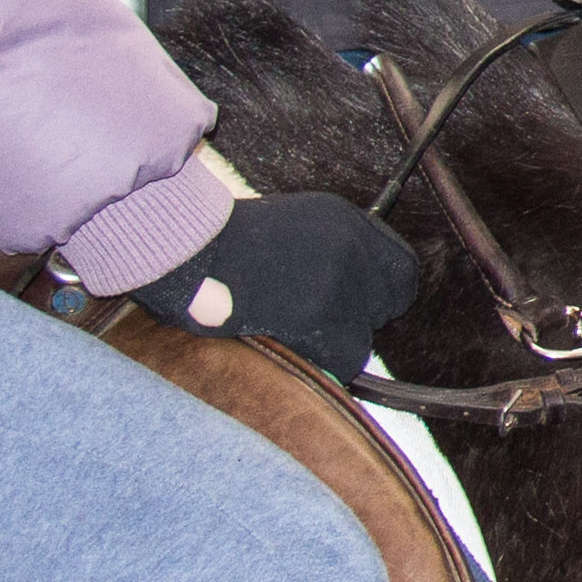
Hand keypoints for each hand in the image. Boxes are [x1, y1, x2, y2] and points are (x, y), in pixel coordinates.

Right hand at [127, 193, 419, 378]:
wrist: (180, 250)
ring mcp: (338, 278)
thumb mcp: (289, 228)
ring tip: (287, 329)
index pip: (401, 268)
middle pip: (390, 304)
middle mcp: (351, 245)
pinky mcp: (319, 312)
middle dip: (358, 320)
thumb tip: (354, 294)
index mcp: (345, 219)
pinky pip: (342, 358)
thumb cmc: (219, 247)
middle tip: (314, 322)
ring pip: (363, 337)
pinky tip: (283, 342)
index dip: (380, 295)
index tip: (359, 307)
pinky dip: (319, 361)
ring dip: (332, 343)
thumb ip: (328, 252)